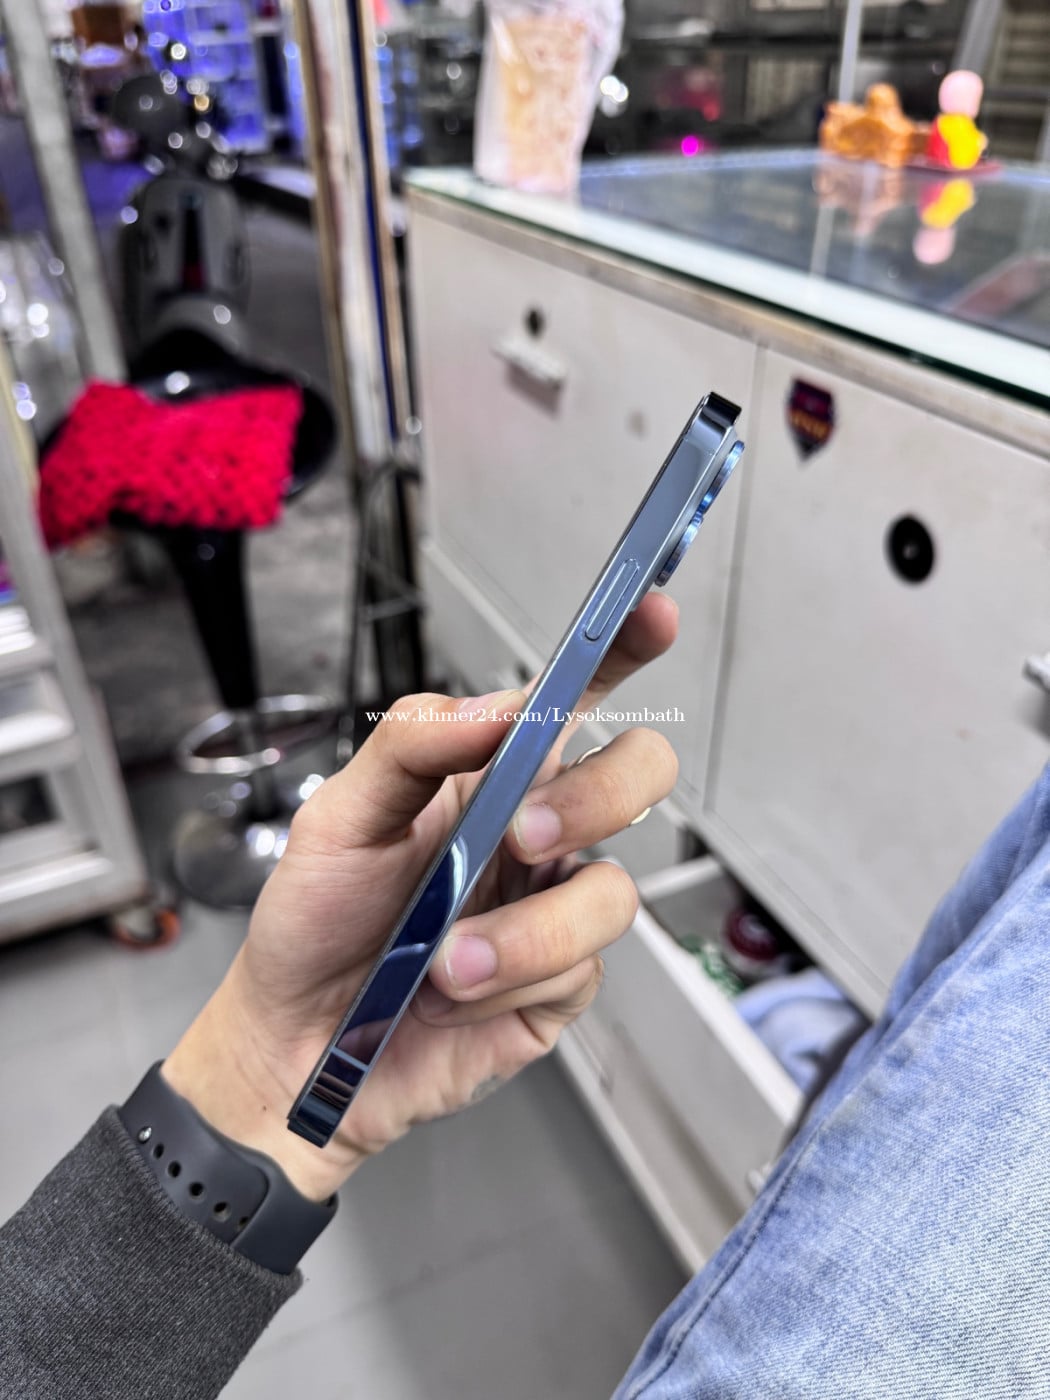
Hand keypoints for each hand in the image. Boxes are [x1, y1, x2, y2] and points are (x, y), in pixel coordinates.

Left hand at [164, 594, 678, 1200]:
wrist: (297, 1043)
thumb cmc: (316, 919)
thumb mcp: (336, 817)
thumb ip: (409, 746)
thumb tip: (496, 709)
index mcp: (492, 772)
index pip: (574, 696)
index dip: (621, 649)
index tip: (650, 614)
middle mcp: (539, 831)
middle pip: (637, 777)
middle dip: (596, 799)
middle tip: (523, 835)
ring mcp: (555, 907)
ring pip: (616, 892)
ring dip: (528, 931)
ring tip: (446, 963)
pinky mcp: (559, 984)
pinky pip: (577, 971)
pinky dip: (508, 983)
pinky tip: (452, 996)